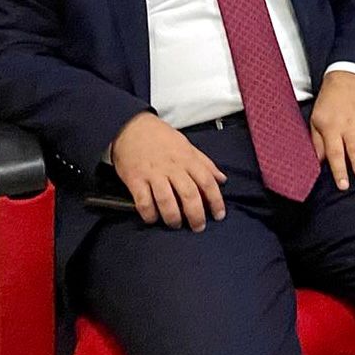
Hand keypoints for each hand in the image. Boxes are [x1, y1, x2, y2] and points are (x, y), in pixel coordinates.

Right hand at [110, 112, 227, 230]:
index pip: (207, 181)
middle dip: (196, 214)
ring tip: (176, 224)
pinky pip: (143, 201)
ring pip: (166, 200)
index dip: (215, 200)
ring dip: (173, 217)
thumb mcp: (187, 146)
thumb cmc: (162, 138)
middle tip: (198, 227)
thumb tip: (222, 180)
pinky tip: (152, 219)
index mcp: (188, 159)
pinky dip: (149, 214)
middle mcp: (173, 168)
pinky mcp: (135, 179)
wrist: (132, 127)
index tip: (219, 215)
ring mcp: (153, 174)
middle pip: (189, 194)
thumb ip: (205, 163)